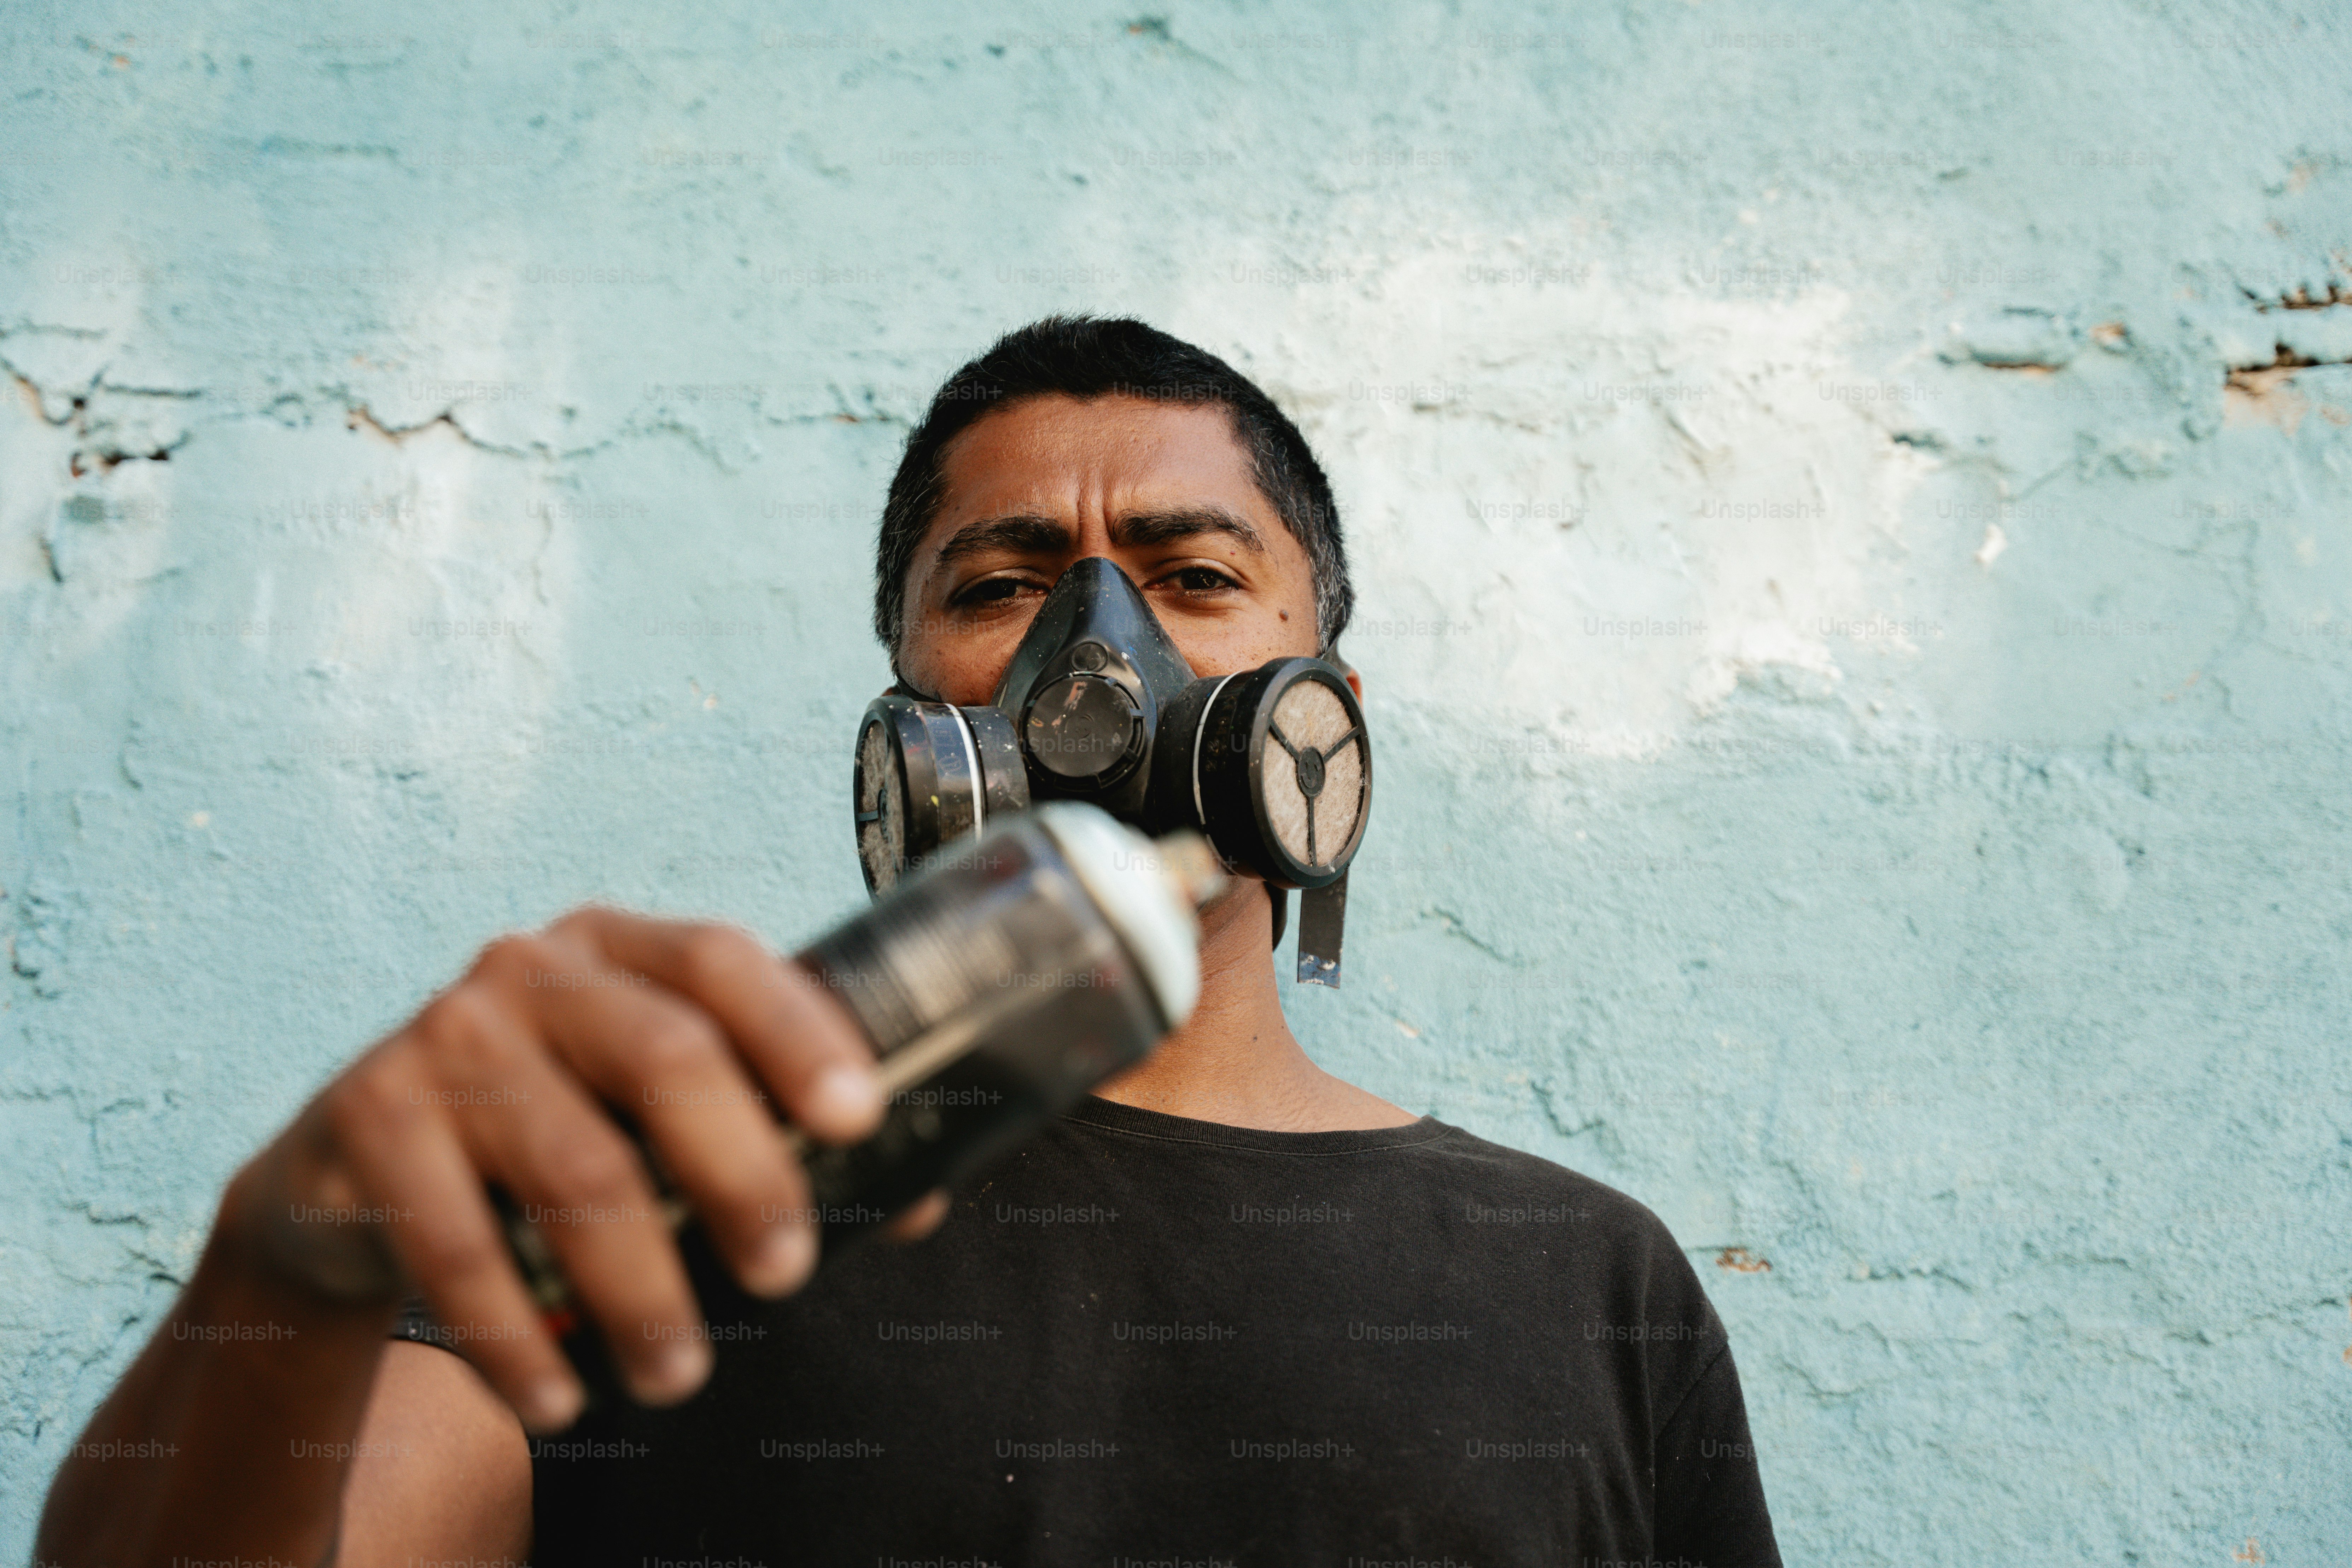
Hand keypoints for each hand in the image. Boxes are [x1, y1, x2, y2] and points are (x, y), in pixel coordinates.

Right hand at [220, 907, 887, 1428]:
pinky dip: (516, 1337)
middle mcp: (532, 968)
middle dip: (745, 1174)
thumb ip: (771, 1133)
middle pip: (666, 1059)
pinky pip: (457, 1242)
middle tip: (789, 1274)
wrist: (357, 1165)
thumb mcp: (653, 1109)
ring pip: (576, 1166)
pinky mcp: (369, 1115)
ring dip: (641, 1288)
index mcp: (621, 948)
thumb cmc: (552, 1125)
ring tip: (680, 1375)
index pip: (726, 962)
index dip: (801, 1033)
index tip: (861, 1119)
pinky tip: (559, 1400)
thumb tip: (919, 1201)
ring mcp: (444, 1034)